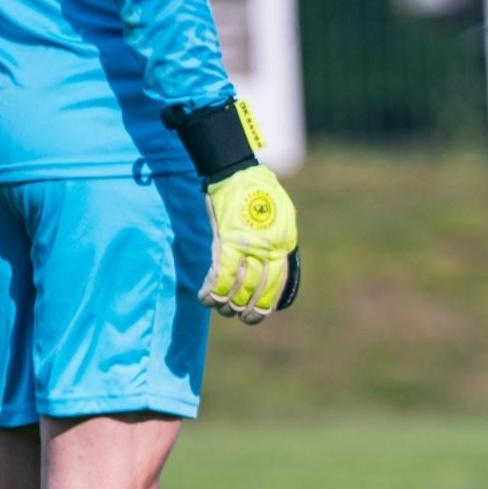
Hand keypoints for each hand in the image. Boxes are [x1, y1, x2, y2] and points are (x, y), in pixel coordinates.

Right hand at [201, 165, 299, 323]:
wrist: (236, 171)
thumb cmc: (259, 192)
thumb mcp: (282, 218)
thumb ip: (278, 242)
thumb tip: (275, 262)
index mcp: (282, 246)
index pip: (277, 285)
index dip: (266, 304)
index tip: (257, 314)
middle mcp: (268, 248)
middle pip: (258, 289)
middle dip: (247, 309)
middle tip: (238, 316)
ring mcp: (247, 245)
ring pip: (238, 286)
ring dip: (226, 303)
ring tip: (219, 309)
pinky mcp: (226, 240)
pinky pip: (219, 274)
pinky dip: (211, 290)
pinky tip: (204, 298)